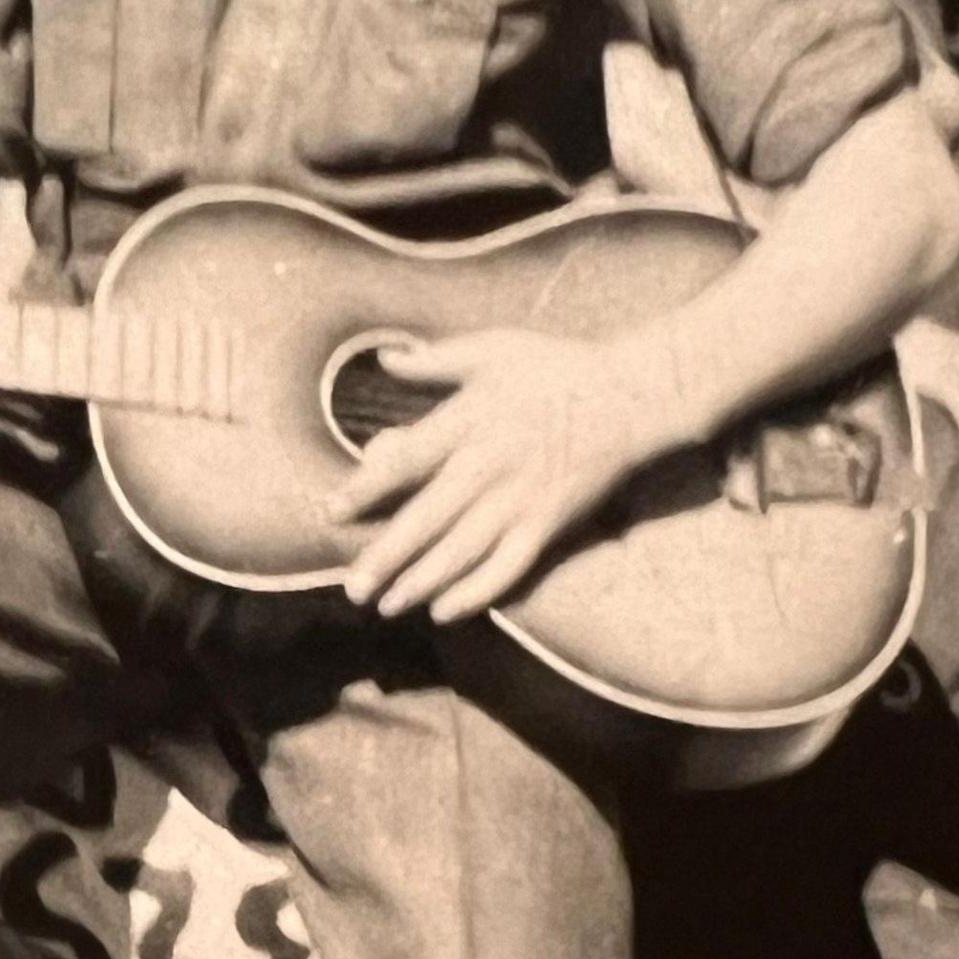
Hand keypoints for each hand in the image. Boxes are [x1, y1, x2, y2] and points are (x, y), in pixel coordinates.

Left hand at [325, 330, 680, 623]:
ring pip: (461, 552)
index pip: (406, 462)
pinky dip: (476, 592)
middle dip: (385, 557)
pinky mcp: (547, 524)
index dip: (365, 488)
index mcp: (468, 422)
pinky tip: (446, 610)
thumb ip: (434, 360)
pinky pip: (507, 567)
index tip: (330, 511)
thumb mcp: (492, 349)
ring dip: (421, 582)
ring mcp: (519, 501)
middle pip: (426, 519)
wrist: (628, 397)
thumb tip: (384, 359)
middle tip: (351, 587)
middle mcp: (488, 467)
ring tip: (386, 606)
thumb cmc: (556, 368)